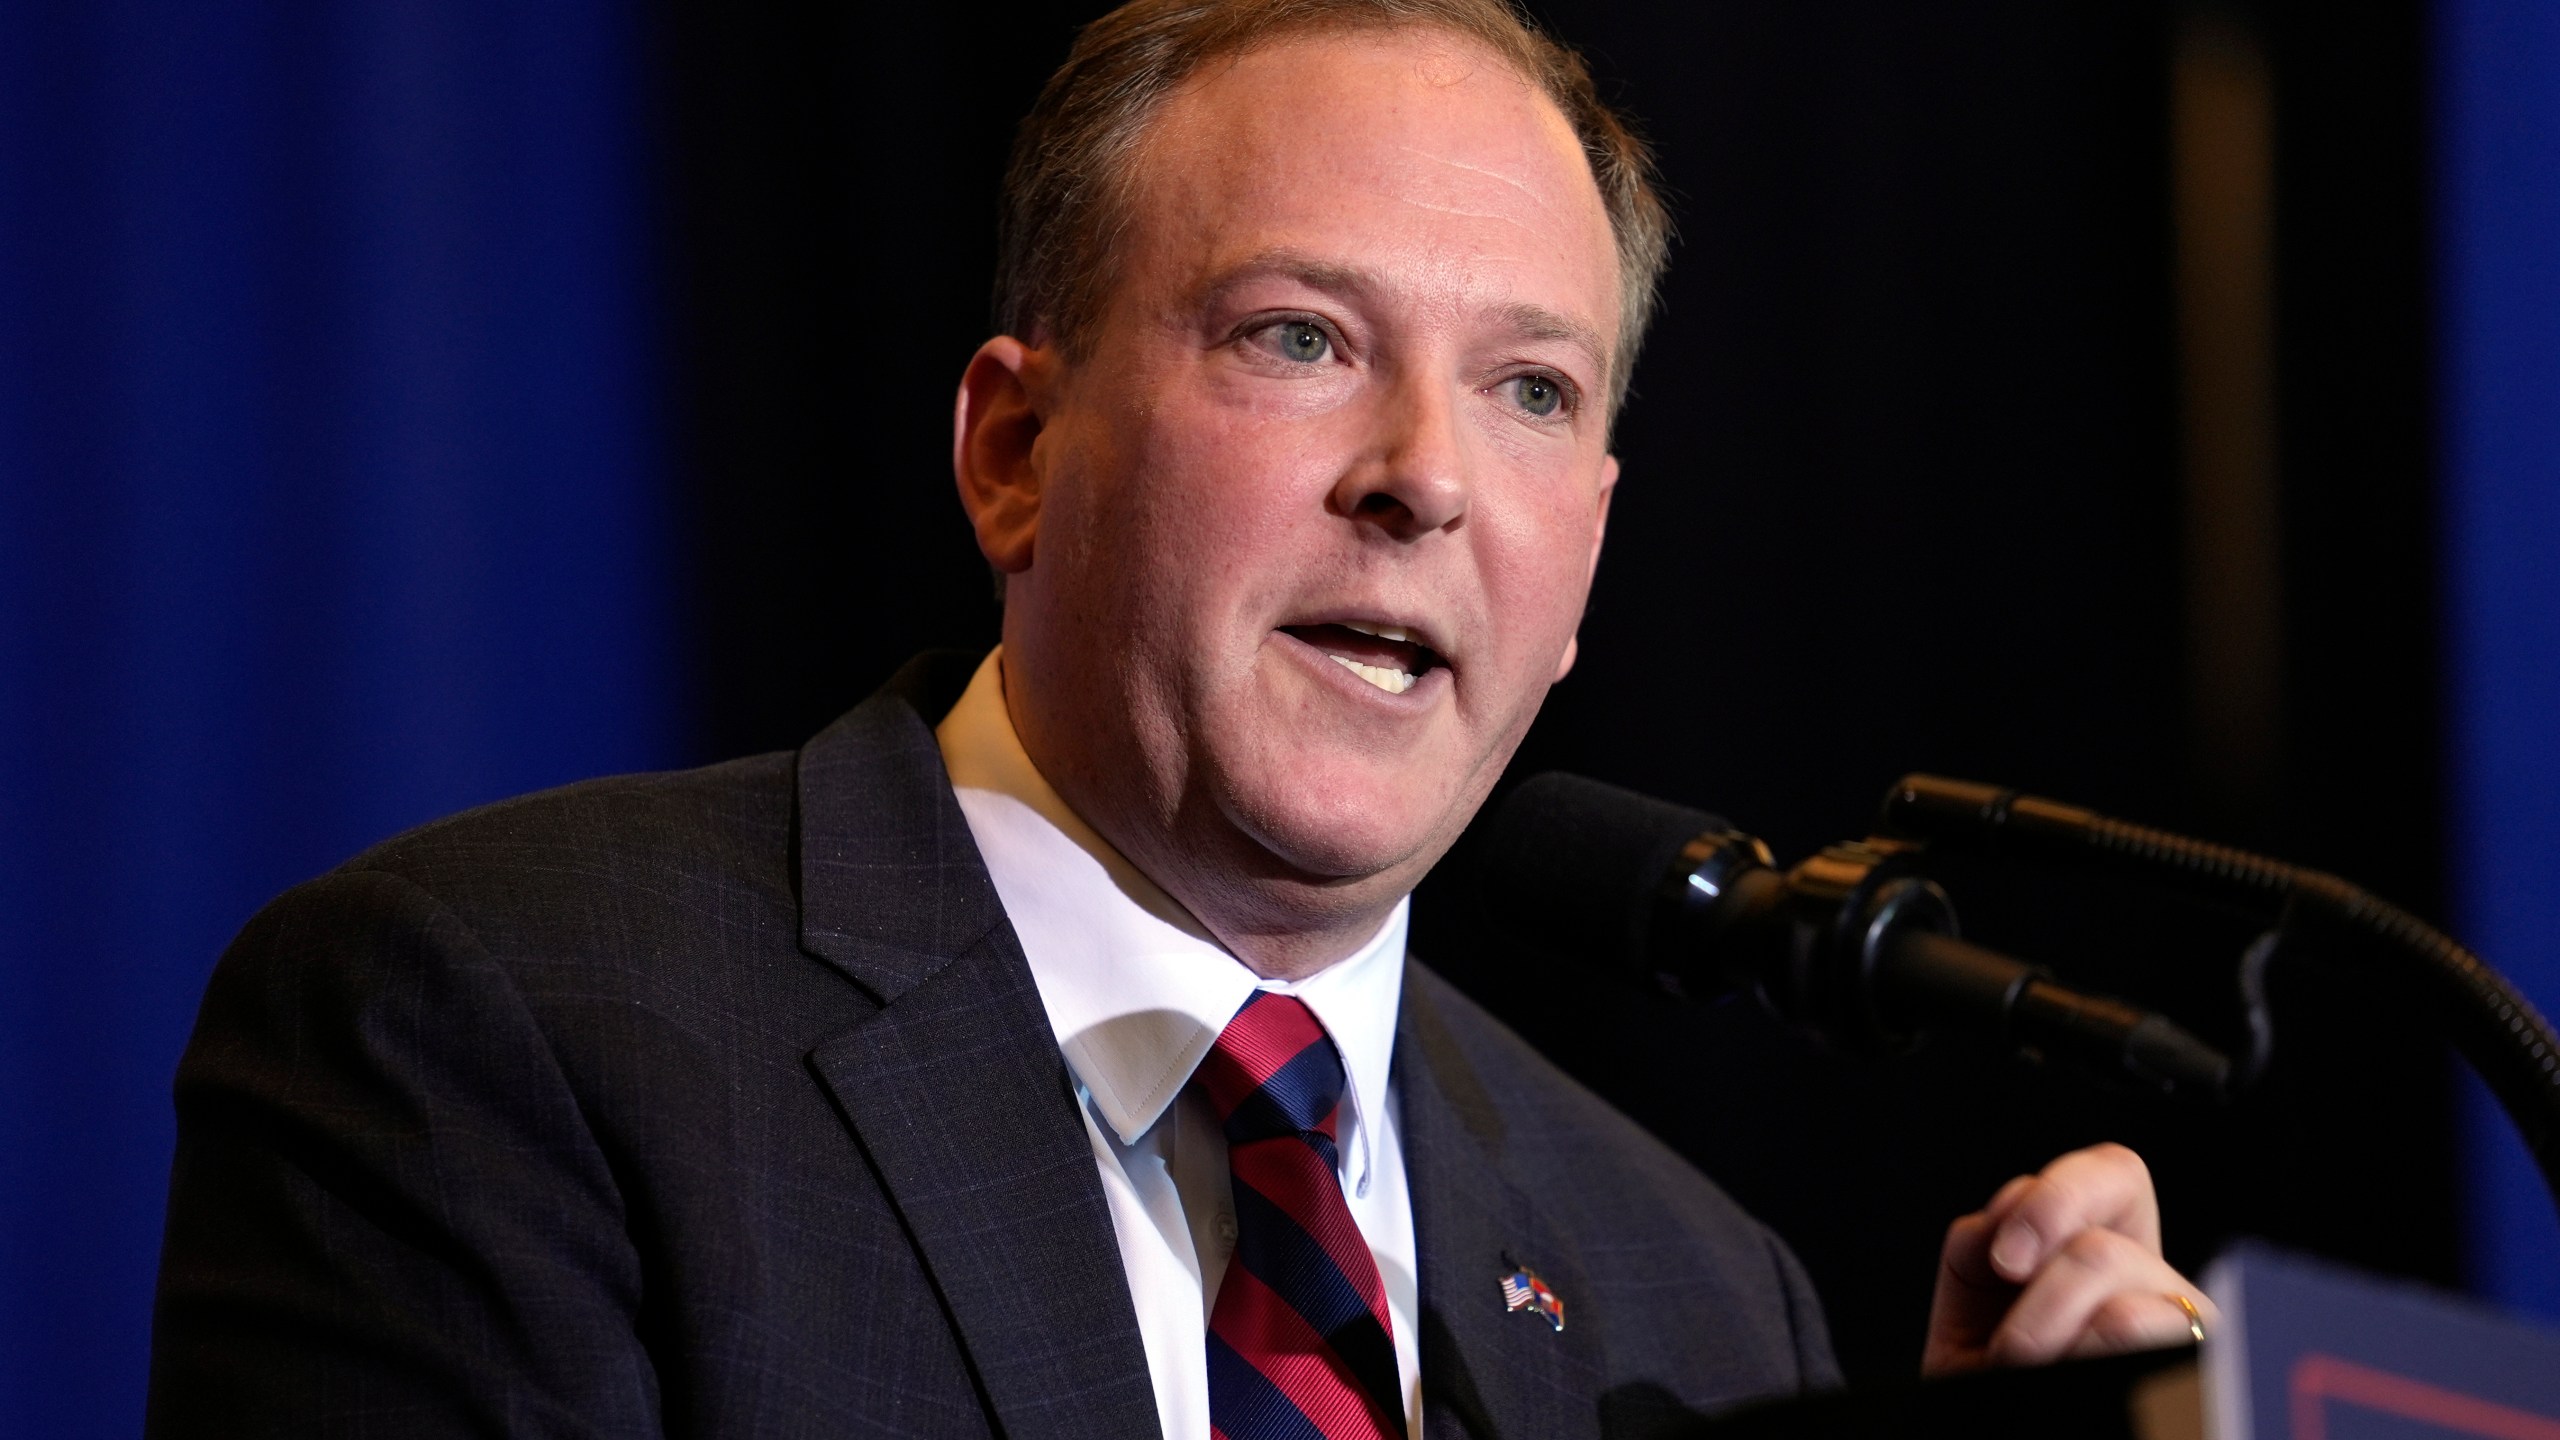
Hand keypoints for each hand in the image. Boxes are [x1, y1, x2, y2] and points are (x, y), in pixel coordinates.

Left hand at [1921, 1142, 2218, 1374]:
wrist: (1982, 1421)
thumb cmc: (1984, 1360)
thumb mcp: (1971, 1287)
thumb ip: (1985, 1236)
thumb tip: (2010, 1223)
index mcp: (2105, 1237)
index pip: (2118, 1172)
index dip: (2058, 1197)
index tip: (2005, 1260)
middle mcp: (2156, 1280)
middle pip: (2105, 1250)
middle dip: (2038, 1301)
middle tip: (2009, 1347)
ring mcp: (2181, 1333)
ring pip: (2124, 1316)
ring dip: (2050, 1343)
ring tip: (2024, 1370)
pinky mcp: (2191, 1378)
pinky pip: (2134, 1347)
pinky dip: (2078, 1360)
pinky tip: (2065, 1384)